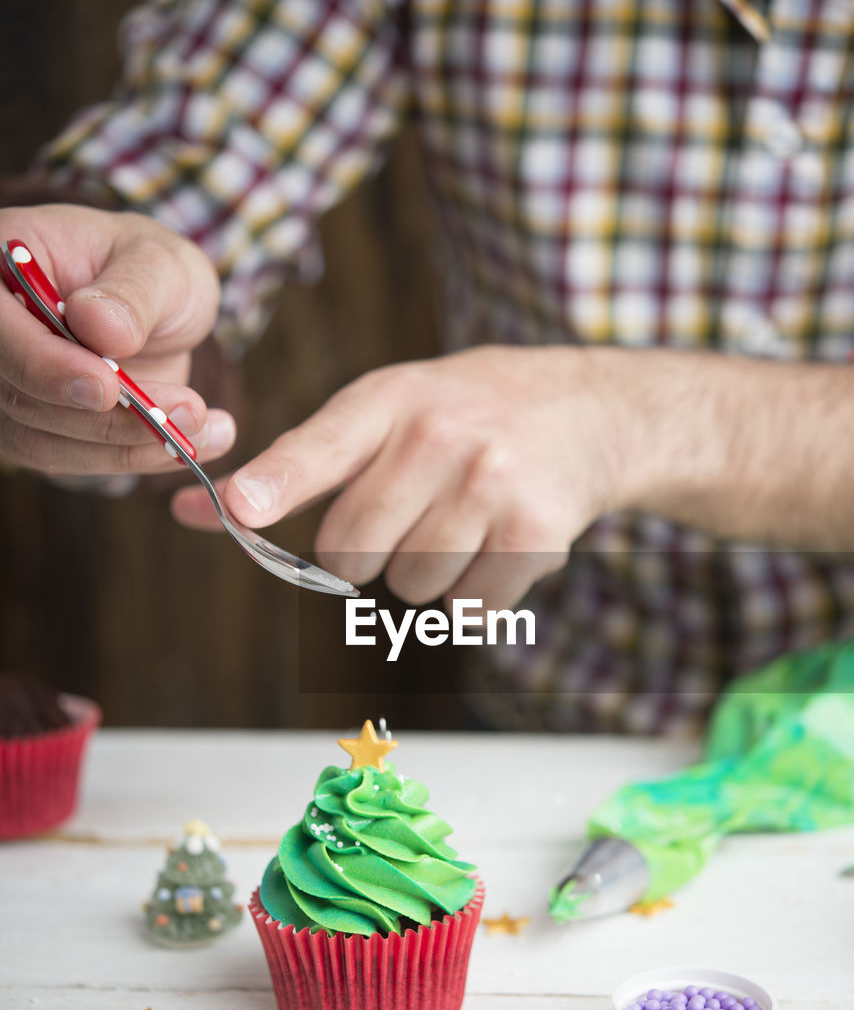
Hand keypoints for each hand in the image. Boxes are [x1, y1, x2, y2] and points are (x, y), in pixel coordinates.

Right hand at [0, 204, 235, 474]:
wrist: (157, 308)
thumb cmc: (152, 271)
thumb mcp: (159, 262)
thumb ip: (132, 291)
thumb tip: (98, 326)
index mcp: (0, 269)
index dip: (44, 365)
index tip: (106, 387)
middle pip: (19, 395)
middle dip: (106, 417)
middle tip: (189, 411)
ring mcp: (9, 386)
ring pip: (44, 440)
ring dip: (128, 446)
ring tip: (204, 427)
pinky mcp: (36, 430)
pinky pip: (73, 459)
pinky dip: (134, 458)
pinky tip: (189, 446)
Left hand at [172, 345, 629, 607]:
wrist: (592, 411)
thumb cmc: (469, 416)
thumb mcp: (391, 409)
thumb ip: (301, 463)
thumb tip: (198, 512)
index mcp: (391, 399)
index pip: (321, 446)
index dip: (275, 483)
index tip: (240, 508)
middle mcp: (440, 436)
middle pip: (352, 551)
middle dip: (370, 551)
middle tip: (414, 511)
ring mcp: (491, 484)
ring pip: (409, 588)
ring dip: (427, 573)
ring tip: (465, 521)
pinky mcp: (534, 534)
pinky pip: (466, 610)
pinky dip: (476, 595)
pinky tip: (500, 543)